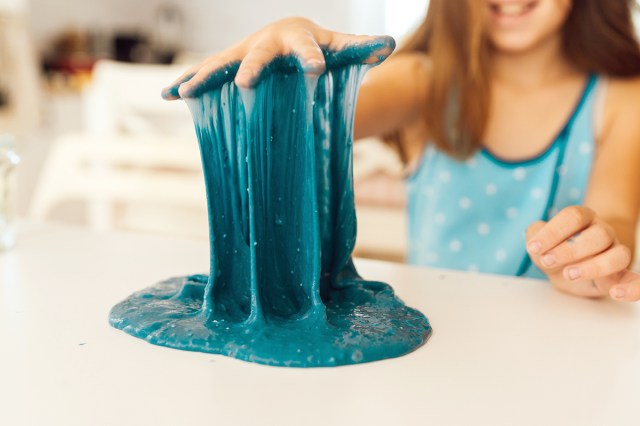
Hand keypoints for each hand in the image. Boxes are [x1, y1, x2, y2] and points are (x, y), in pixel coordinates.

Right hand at [161, 17, 394, 99]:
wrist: (289, 35)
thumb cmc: (320, 45)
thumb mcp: (342, 47)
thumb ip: (362, 49)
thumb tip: (388, 46)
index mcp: (298, 37)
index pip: (308, 48)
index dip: (312, 57)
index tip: (316, 70)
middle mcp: (266, 43)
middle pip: (259, 55)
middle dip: (253, 68)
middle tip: (249, 84)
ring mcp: (243, 52)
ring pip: (222, 64)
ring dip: (204, 76)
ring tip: (184, 91)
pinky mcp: (229, 65)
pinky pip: (206, 73)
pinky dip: (186, 81)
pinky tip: (167, 95)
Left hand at [526, 205, 639, 300]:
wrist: (567, 270)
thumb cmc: (553, 252)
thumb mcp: (539, 244)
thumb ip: (534, 236)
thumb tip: (535, 239)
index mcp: (582, 218)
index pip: (573, 217)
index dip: (553, 231)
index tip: (534, 247)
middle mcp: (602, 231)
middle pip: (598, 234)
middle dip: (570, 250)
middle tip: (547, 261)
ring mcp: (615, 252)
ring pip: (619, 255)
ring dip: (594, 267)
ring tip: (569, 275)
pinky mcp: (620, 275)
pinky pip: (636, 280)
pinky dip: (633, 288)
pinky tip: (616, 294)